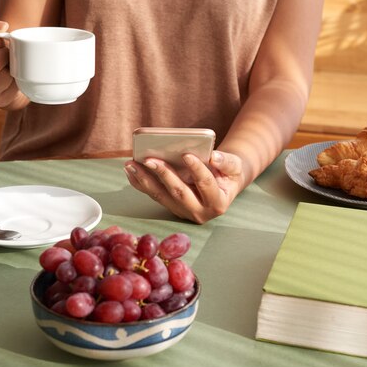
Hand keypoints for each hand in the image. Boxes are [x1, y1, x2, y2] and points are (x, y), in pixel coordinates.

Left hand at [123, 151, 244, 223]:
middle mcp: (199, 212)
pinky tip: (130, 171)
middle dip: (163, 175)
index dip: (196, 169)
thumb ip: (227, 162)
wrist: (223, 185)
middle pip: (179, 192)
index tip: (186, 154)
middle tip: (149, 159)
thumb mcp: (235, 167)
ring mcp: (183, 212)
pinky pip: (154, 195)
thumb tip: (213, 156)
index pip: (206, 184)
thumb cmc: (229, 173)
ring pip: (162, 196)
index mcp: (217, 203)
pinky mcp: (172, 207)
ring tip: (131, 164)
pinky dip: (140, 183)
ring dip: (144, 180)